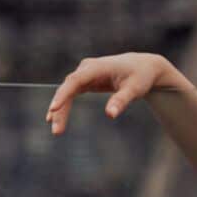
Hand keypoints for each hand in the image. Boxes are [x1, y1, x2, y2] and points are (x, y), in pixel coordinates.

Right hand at [46, 53, 176, 134]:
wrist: (143, 66)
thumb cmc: (140, 76)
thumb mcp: (134, 89)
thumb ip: (121, 100)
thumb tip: (110, 115)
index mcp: (98, 67)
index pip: (76, 80)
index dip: (63, 94)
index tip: (54, 108)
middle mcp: (87, 68)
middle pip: (68, 88)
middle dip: (60, 108)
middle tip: (56, 130)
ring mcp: (84, 73)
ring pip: (67, 92)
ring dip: (59, 110)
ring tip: (56, 130)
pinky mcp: (85, 80)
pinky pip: (70, 93)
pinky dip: (63, 105)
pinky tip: (54, 118)